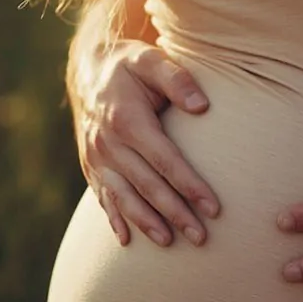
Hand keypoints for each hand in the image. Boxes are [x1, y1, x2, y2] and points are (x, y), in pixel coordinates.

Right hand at [75, 39, 219, 246]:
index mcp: (127, 120)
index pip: (165, 160)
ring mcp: (96, 158)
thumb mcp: (151, 60)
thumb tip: (201, 106)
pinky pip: (102, 197)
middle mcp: (108, 143)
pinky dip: (114, 219)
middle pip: (147, 186)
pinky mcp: (90, 166)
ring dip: (146, 222)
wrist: (88, 69)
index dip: (189, 185)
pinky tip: (126, 240)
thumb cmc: (130, 65)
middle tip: (201, 237)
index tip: (213, 207)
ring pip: (124, 197)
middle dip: (175, 213)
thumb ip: (177, 79)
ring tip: (169, 242)